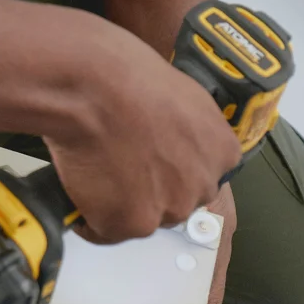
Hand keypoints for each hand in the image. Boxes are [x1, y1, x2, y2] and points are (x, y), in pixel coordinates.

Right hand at [39, 21, 240, 243]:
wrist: (91, 83)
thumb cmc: (124, 73)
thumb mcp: (178, 92)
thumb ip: (185, 126)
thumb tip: (169, 135)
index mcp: (221, 151)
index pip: (200, 174)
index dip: (168, 166)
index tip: (151, 158)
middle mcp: (202, 184)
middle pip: (174, 200)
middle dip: (148, 188)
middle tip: (119, 161)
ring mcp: (169, 207)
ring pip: (141, 217)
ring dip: (118, 201)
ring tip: (96, 165)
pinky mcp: (131, 223)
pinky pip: (104, 229)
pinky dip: (88, 213)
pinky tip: (81, 182)